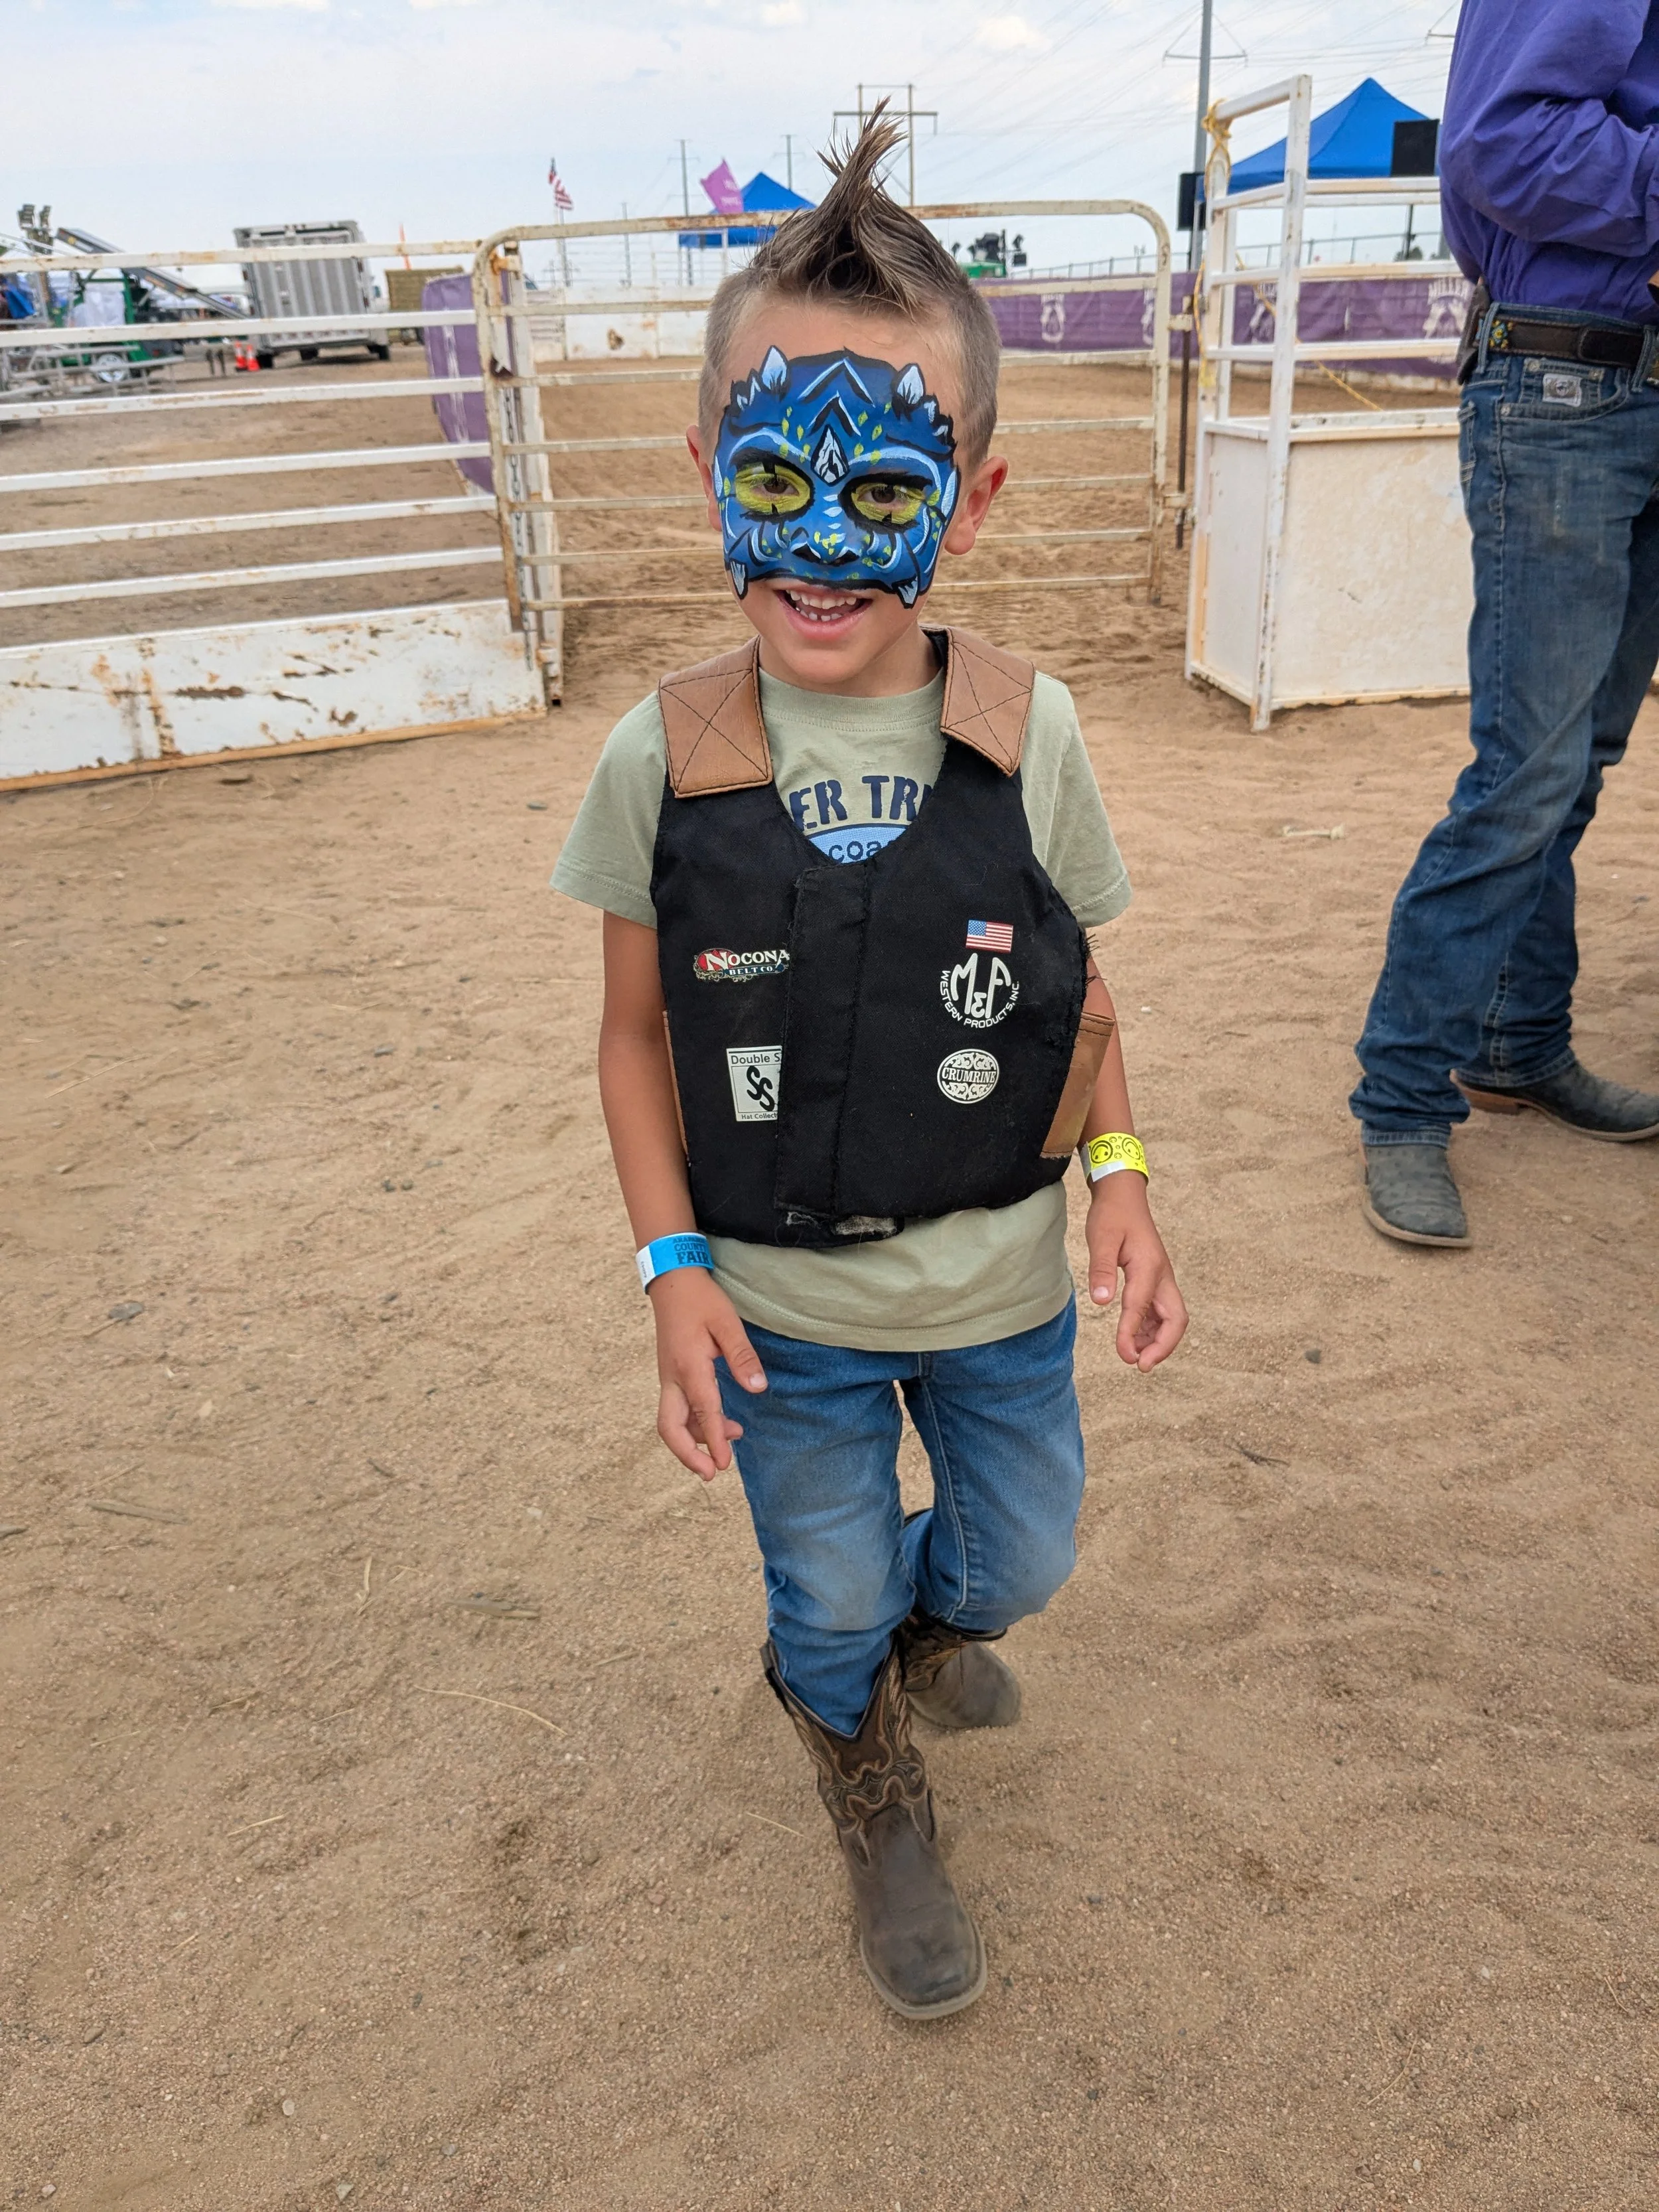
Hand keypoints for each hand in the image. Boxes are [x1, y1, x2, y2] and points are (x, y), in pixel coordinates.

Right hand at [649, 1268, 766, 1479]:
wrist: (672, 1282)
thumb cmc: (701, 1300)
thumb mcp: (727, 1323)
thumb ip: (742, 1357)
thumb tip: (758, 1389)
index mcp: (688, 1366)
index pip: (703, 1411)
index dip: (715, 1440)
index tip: (724, 1465)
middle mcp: (672, 1377)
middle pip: (669, 1427)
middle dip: (687, 1455)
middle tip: (711, 1474)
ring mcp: (667, 1378)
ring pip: (672, 1421)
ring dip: (696, 1438)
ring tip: (732, 1437)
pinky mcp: (670, 1375)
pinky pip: (676, 1409)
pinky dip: (694, 1422)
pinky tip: (718, 1421)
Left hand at [1085, 1173, 1187, 1370]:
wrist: (1123, 1196)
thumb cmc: (1112, 1216)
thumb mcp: (1102, 1239)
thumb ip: (1101, 1270)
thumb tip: (1100, 1302)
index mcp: (1149, 1267)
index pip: (1141, 1308)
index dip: (1131, 1334)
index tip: (1123, 1356)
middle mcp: (1161, 1276)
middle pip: (1176, 1320)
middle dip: (1163, 1346)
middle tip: (1140, 1365)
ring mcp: (1161, 1279)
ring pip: (1171, 1318)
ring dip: (1156, 1340)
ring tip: (1133, 1355)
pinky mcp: (1155, 1280)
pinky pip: (1160, 1311)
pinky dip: (1150, 1328)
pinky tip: (1134, 1337)